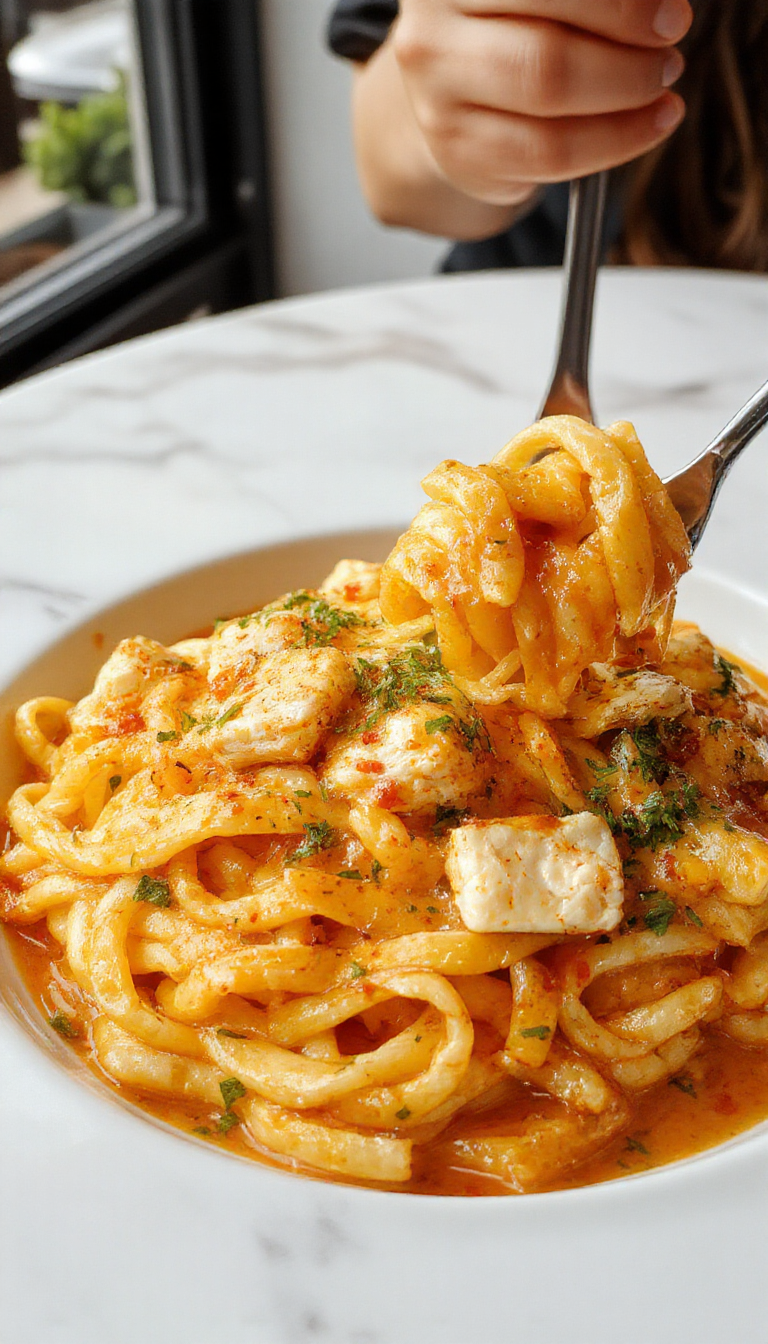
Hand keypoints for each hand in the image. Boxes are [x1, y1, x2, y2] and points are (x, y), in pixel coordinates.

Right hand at [393, 0, 690, 205]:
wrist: (453, 94)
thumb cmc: (513, 28)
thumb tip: (659, 8)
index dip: (619, 5)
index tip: (669, 14)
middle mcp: (433, 30)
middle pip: (546, 49)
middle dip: (627, 53)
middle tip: (669, 52)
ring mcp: (438, 97)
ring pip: (548, 100)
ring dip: (625, 95)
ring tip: (661, 85)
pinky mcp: (460, 152)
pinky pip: (551, 154)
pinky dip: (615, 141)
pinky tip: (648, 124)